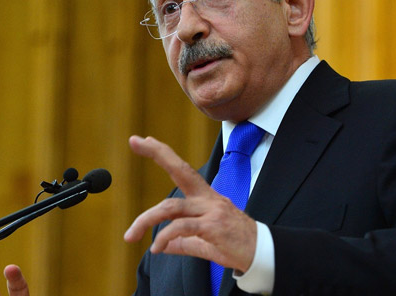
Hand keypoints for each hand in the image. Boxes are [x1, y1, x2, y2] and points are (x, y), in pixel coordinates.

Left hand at [124, 135, 257, 272]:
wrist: (263, 254)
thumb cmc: (236, 246)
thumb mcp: (205, 242)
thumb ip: (184, 241)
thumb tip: (163, 246)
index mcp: (205, 197)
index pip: (182, 169)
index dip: (163, 153)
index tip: (145, 140)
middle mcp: (208, 199)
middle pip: (179, 169)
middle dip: (157, 152)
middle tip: (134, 140)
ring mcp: (211, 210)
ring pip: (171, 207)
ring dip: (146, 220)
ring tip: (131, 235)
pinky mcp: (213, 227)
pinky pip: (182, 228)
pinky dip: (165, 237)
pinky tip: (157, 248)